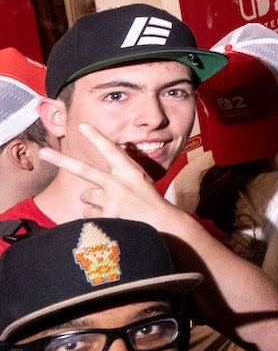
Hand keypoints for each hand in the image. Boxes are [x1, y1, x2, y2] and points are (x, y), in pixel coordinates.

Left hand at [38, 125, 188, 234]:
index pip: (110, 150)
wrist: (162, 225)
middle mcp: (118, 183)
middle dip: (60, 160)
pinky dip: (97, 216)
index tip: (83, 125)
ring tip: (114, 207)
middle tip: (42, 152)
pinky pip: (88, 214)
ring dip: (96, 202)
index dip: (96, 137)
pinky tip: (112, 218)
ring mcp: (111, 200)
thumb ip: (121, 172)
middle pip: (83, 170)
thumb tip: (109, 162)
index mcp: (129, 171)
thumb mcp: (140, 181)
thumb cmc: (149, 201)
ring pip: (87, 197)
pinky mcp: (105, 217)